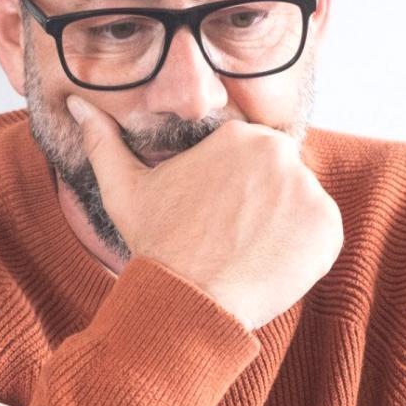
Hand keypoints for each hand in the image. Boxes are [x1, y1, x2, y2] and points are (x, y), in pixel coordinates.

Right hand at [66, 94, 343, 330]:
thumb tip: (77, 104)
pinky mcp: (328, 229)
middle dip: (259, 206)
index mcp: (239, 137)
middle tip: (229, 240)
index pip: (248, 162)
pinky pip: (319, 237)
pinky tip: (265, 267)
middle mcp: (280, 153)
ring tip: (244, 255)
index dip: (230, 194)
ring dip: (279, 229)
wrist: (187, 301)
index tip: (215, 220)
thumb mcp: (125, 189)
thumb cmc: (156, 244)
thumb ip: (104, 141)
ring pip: (299, 207)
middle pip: (277, 180)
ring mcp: (309, 191)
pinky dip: (300, 253)